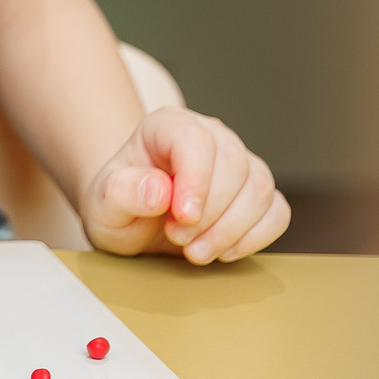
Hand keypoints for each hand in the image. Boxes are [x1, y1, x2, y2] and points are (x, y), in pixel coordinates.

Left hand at [81, 106, 290, 262]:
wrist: (133, 221)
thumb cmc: (118, 206)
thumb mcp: (102, 205)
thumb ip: (120, 193)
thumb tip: (158, 190)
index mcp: (166, 126)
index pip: (194, 140)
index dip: (195, 181)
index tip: (182, 218)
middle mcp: (209, 136)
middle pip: (234, 164)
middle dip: (210, 213)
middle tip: (178, 241)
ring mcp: (239, 163)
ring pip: (260, 188)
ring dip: (231, 230)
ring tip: (195, 252)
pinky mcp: (257, 193)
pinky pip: (277, 211)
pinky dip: (256, 237)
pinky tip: (224, 252)